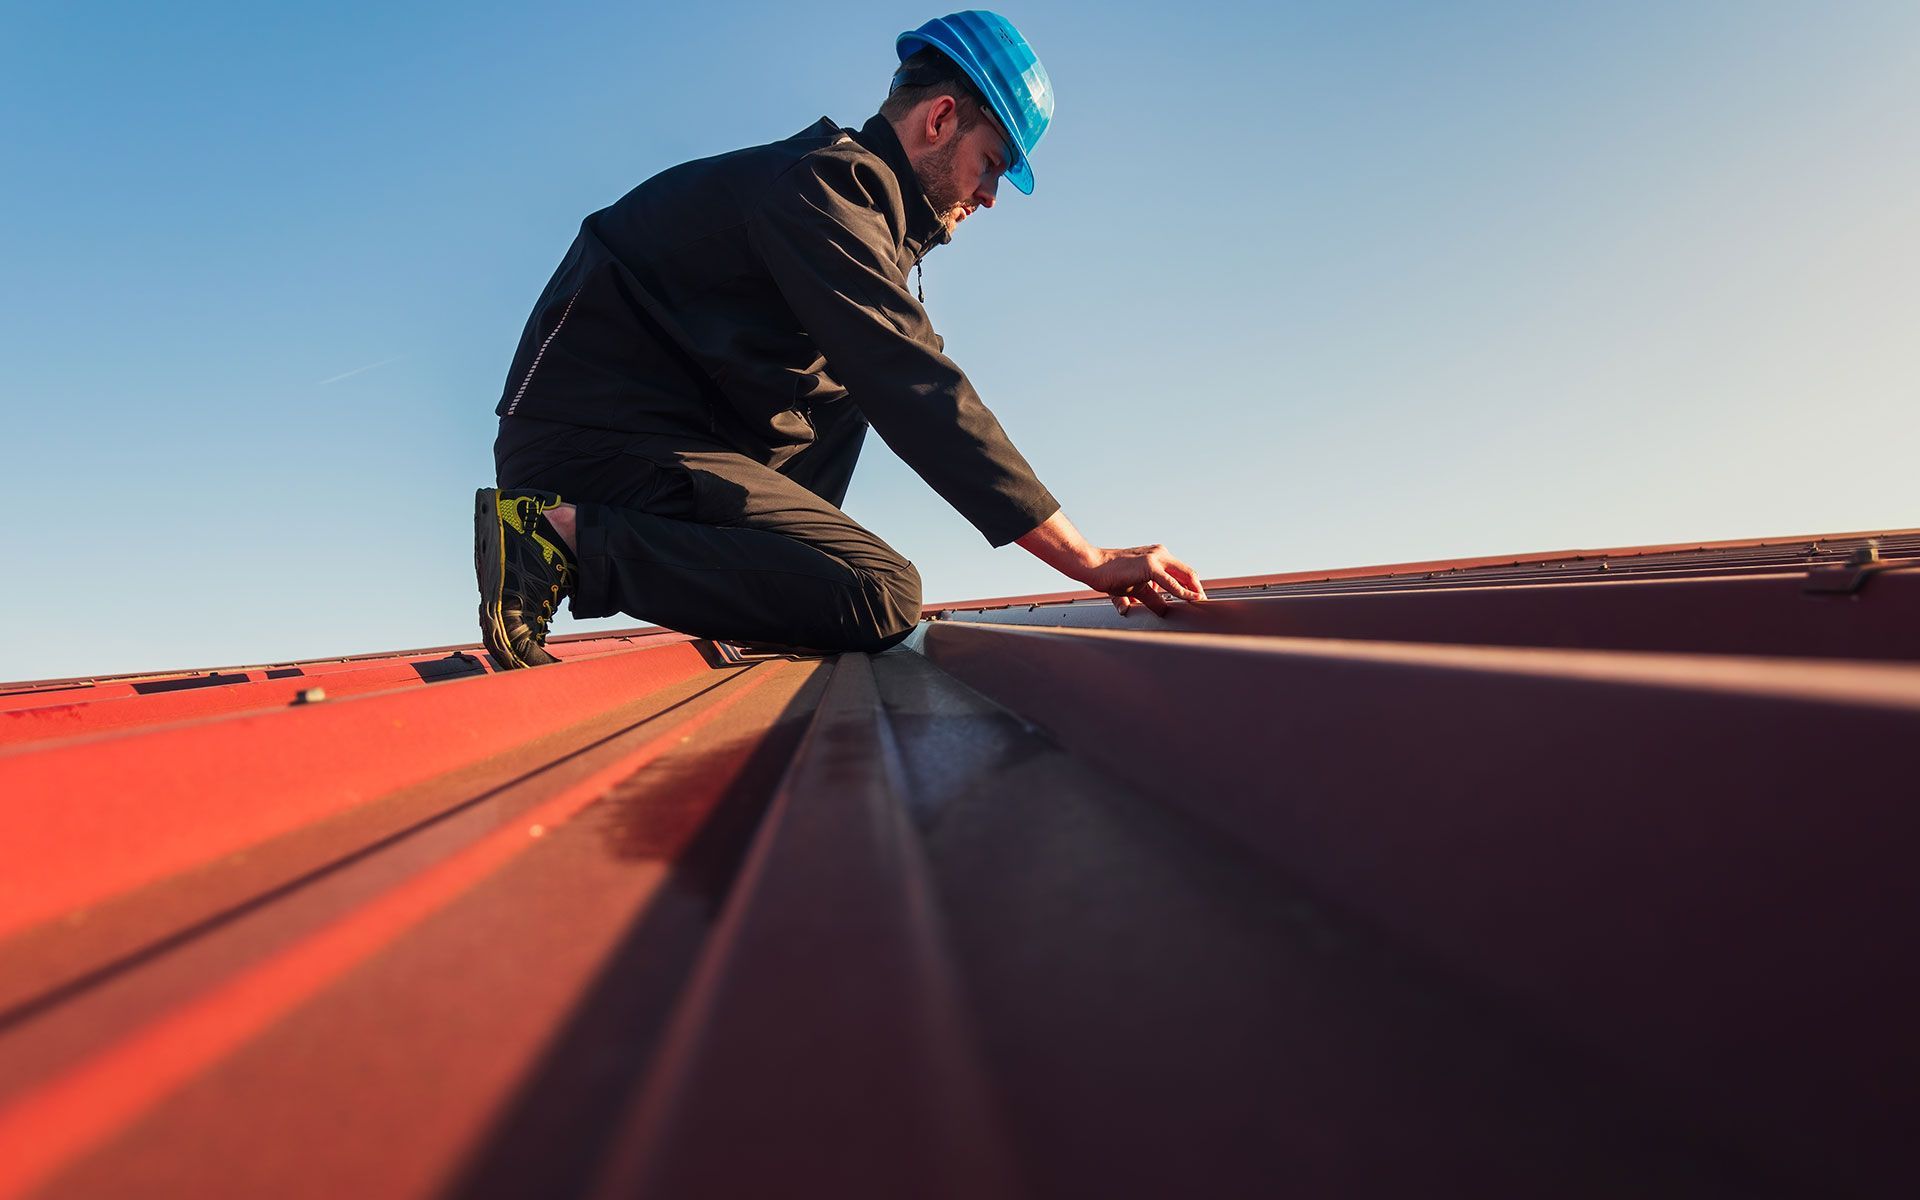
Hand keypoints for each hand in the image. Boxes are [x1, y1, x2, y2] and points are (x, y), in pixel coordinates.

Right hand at [1082, 544, 1208, 616]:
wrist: (1093, 566)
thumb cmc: (1111, 575)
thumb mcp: (1137, 588)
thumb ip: (1152, 597)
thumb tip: (1164, 610)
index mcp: (1157, 555)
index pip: (1181, 571)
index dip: (1192, 585)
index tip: (1197, 599)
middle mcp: (1160, 553)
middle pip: (1188, 572)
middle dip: (1198, 588)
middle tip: (1205, 604)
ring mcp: (1155, 557)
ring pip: (1184, 575)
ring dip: (1194, 591)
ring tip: (1200, 604)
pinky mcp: (1149, 566)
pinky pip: (1171, 583)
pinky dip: (1183, 592)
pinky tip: (1191, 600)